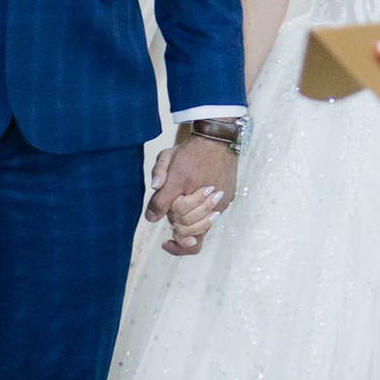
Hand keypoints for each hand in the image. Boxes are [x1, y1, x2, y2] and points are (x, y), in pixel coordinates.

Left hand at [147, 132, 237, 255]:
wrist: (216, 135)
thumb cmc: (192, 152)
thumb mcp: (170, 172)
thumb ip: (160, 199)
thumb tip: (151, 219)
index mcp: (201, 205)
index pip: (190, 239)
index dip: (177, 244)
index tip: (166, 243)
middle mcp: (217, 208)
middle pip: (196, 231)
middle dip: (181, 226)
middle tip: (171, 212)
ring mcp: (224, 201)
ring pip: (205, 221)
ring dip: (191, 217)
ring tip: (183, 200)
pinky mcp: (228, 193)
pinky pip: (213, 210)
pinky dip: (201, 208)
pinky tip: (195, 193)